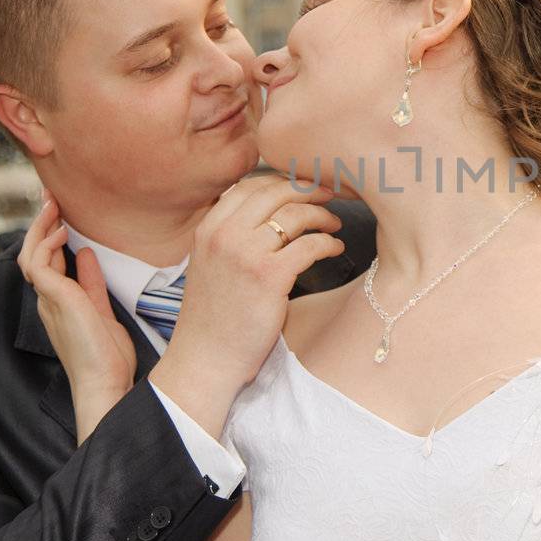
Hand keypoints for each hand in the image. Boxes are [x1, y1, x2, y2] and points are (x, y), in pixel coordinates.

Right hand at [18, 192, 136, 404]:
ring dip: (40, 227)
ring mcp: (48, 300)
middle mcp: (48, 300)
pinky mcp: (55, 300)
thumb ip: (91, 283)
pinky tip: (63, 230)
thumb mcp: (102, 310)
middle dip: (41, 224)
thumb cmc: (107, 357)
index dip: (50, 236)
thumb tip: (85, 255)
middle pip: (33, 254)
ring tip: (53, 204)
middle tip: (51, 198)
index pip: (47, 262)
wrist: (105, 384)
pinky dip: (47, 244)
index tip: (61, 212)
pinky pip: (38, 264)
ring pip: (30, 255)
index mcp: (59, 302)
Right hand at [170, 175, 343, 381]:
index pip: (250, 186)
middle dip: (308, 190)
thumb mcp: (210, 263)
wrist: (206, 358)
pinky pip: (310, 246)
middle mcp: (224, 235)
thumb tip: (267, 210)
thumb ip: (230, 235)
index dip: (282, 182)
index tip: (303, 188)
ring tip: (334, 225)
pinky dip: (328, 243)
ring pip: (295, 215)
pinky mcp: (270, 277)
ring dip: (322, 215)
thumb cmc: (214, 316)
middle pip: (275, 193)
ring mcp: (246, 254)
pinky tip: (335, 249)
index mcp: (209, 228)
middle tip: (330, 195)